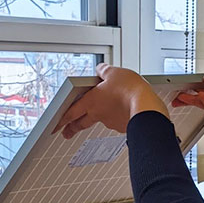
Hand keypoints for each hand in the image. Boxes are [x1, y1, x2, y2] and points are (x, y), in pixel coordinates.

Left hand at [53, 63, 168, 138]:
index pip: (71, 112)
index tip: (56, 125)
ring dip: (97, 118)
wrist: (147, 107)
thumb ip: (104, 71)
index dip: (61, 119)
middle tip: (67, 133)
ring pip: (99, 121)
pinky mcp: (123, 125)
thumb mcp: (114, 72)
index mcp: (92, 101)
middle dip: (72, 128)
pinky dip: (116, 117)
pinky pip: (116, 121)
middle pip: (81, 123)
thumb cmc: (130, 91)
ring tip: (102, 112)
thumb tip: (100, 69)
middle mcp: (99, 114)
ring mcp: (111, 122)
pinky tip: (122, 110)